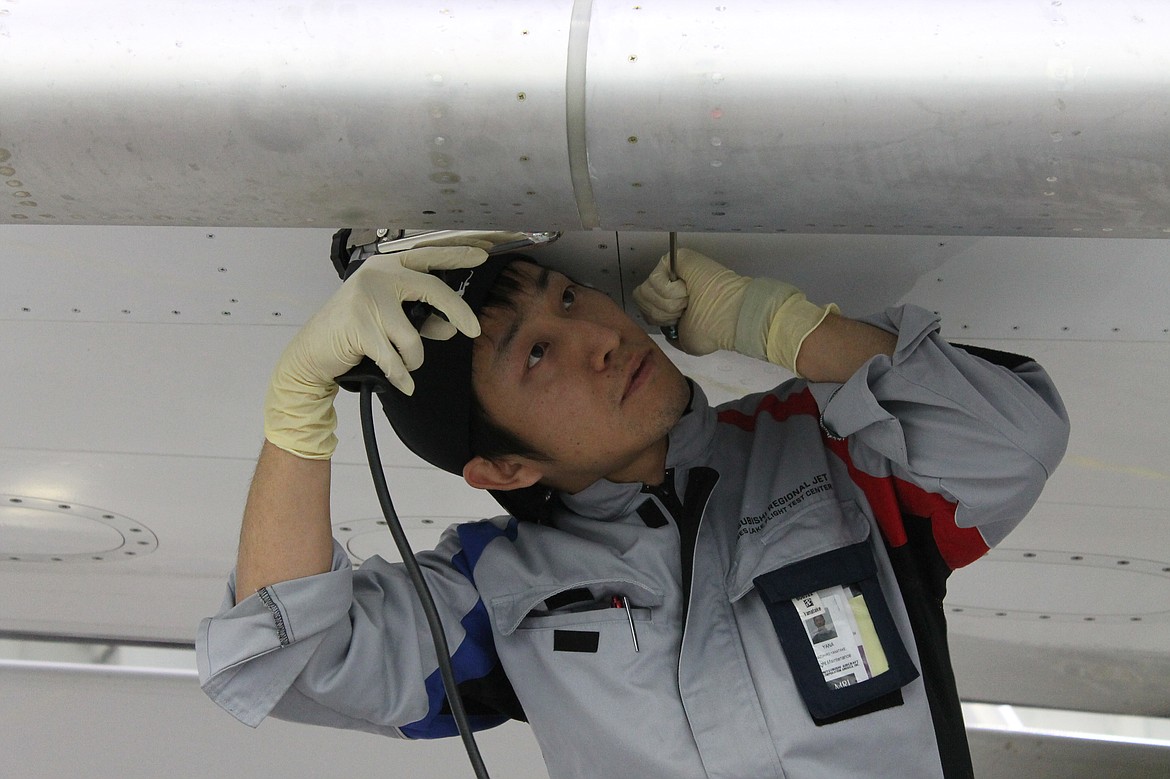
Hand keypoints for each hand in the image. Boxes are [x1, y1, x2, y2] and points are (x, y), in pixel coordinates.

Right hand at [264, 245, 486, 458]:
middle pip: (433, 289)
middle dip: (458, 312)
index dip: (458, 252)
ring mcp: (366, 299)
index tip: (484, 251)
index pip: (429, 254)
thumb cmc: (356, 333)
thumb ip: (422, 314)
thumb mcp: (391, 316)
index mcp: (387, 265)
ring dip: (414, 359)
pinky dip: (402, 376)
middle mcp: (377, 275)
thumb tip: (454, 326)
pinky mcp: (358, 326)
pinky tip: (403, 383)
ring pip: (413, 338)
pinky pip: (396, 360)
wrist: (311, 354)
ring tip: (403, 363)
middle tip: (473, 330)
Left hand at [632, 248, 835, 374]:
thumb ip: (668, 331)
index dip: (657, 317)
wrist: (730, 315)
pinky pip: (654, 279)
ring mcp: (672, 270)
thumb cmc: (713, 328)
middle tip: (684, 310)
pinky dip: (670, 292)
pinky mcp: (676, 258)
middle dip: (661, 311)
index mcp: (671, 302)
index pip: (644, 307)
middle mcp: (669, 284)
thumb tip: (660, 323)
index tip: (678, 321)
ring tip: (688, 300)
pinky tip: (687, 290)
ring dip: (668, 303)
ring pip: (646, 290)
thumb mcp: (684, 340)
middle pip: (641, 298)